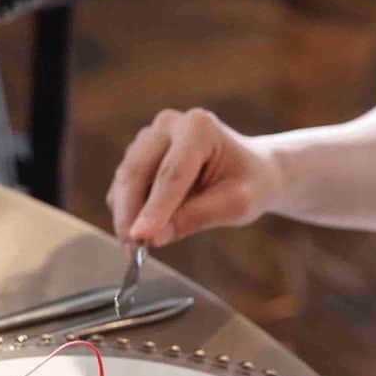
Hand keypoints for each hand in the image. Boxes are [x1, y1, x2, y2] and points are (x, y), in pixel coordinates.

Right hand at [107, 108, 284, 245]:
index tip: (140, 238)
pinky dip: (126, 210)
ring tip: (135, 250)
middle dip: (130, 215)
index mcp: (198, 127)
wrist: (252, 170)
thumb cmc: (249, 184)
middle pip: (137, 172)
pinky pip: (123, 185)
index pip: (171, 174)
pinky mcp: (140, 153)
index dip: (154, 209)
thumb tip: (152, 238)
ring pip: (125, 179)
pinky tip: (139, 232)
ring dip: (125, 215)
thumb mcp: (235, 205)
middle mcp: (169, 124)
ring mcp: (151, 136)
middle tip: (132, 251)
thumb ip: (195, 218)